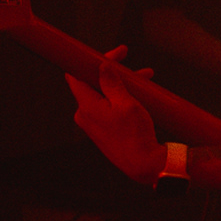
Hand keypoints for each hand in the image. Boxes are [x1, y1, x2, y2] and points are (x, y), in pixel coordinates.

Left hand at [68, 56, 165, 182]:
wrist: (144, 165)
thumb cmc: (135, 135)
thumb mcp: (126, 103)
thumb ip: (112, 82)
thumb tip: (102, 66)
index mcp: (86, 105)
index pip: (76, 75)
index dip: (89, 61)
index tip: (106, 56)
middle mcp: (84, 115)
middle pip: (92, 84)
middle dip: (112, 73)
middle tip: (130, 66)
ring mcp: (92, 124)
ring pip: (102, 96)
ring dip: (120, 86)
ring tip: (144, 81)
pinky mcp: (102, 132)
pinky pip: (107, 108)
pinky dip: (120, 99)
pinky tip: (138, 97)